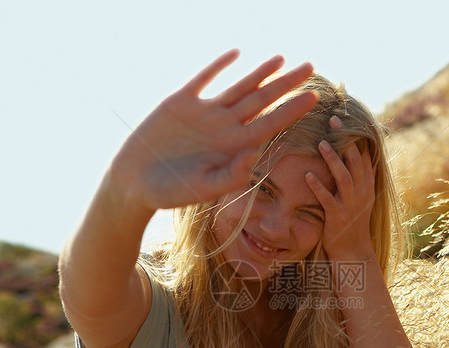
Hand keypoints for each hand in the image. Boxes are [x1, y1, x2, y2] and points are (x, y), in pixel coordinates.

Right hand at [107, 50, 316, 210]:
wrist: (134, 183)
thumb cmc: (170, 192)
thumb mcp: (203, 188)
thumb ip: (231, 175)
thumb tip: (256, 156)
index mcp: (233, 148)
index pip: (271, 124)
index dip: (292, 110)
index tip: (315, 96)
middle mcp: (224, 128)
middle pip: (262, 101)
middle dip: (287, 84)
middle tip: (311, 66)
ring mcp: (203, 113)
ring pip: (239, 88)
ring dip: (261, 73)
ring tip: (282, 59)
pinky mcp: (180, 102)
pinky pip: (203, 79)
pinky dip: (218, 66)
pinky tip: (236, 54)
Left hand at [305, 116, 375, 261]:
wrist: (353, 250)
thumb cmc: (353, 220)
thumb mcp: (361, 195)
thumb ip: (359, 175)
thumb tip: (357, 152)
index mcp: (367, 184)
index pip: (364, 154)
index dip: (356, 135)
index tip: (344, 118)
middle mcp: (362, 191)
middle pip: (355, 160)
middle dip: (346, 140)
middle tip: (334, 121)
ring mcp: (350, 203)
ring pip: (344, 177)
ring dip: (332, 160)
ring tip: (321, 144)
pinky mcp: (337, 216)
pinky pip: (327, 199)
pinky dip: (318, 187)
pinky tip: (307, 176)